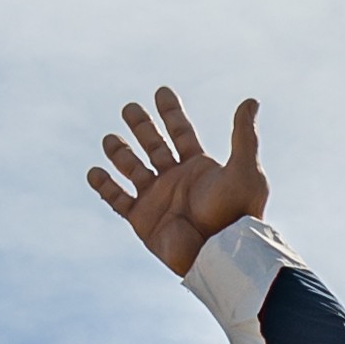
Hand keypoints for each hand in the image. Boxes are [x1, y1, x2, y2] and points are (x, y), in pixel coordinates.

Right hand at [85, 88, 268, 273]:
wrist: (218, 252)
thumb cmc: (236, 214)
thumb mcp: (245, 170)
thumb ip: (244, 136)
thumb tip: (251, 101)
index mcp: (199, 168)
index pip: (181, 133)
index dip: (171, 113)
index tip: (161, 92)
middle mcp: (176, 180)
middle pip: (154, 146)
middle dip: (142, 127)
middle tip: (129, 108)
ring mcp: (157, 199)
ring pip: (133, 169)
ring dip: (120, 153)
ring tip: (109, 139)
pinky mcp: (142, 219)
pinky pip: (118, 200)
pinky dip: (104, 186)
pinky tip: (93, 171)